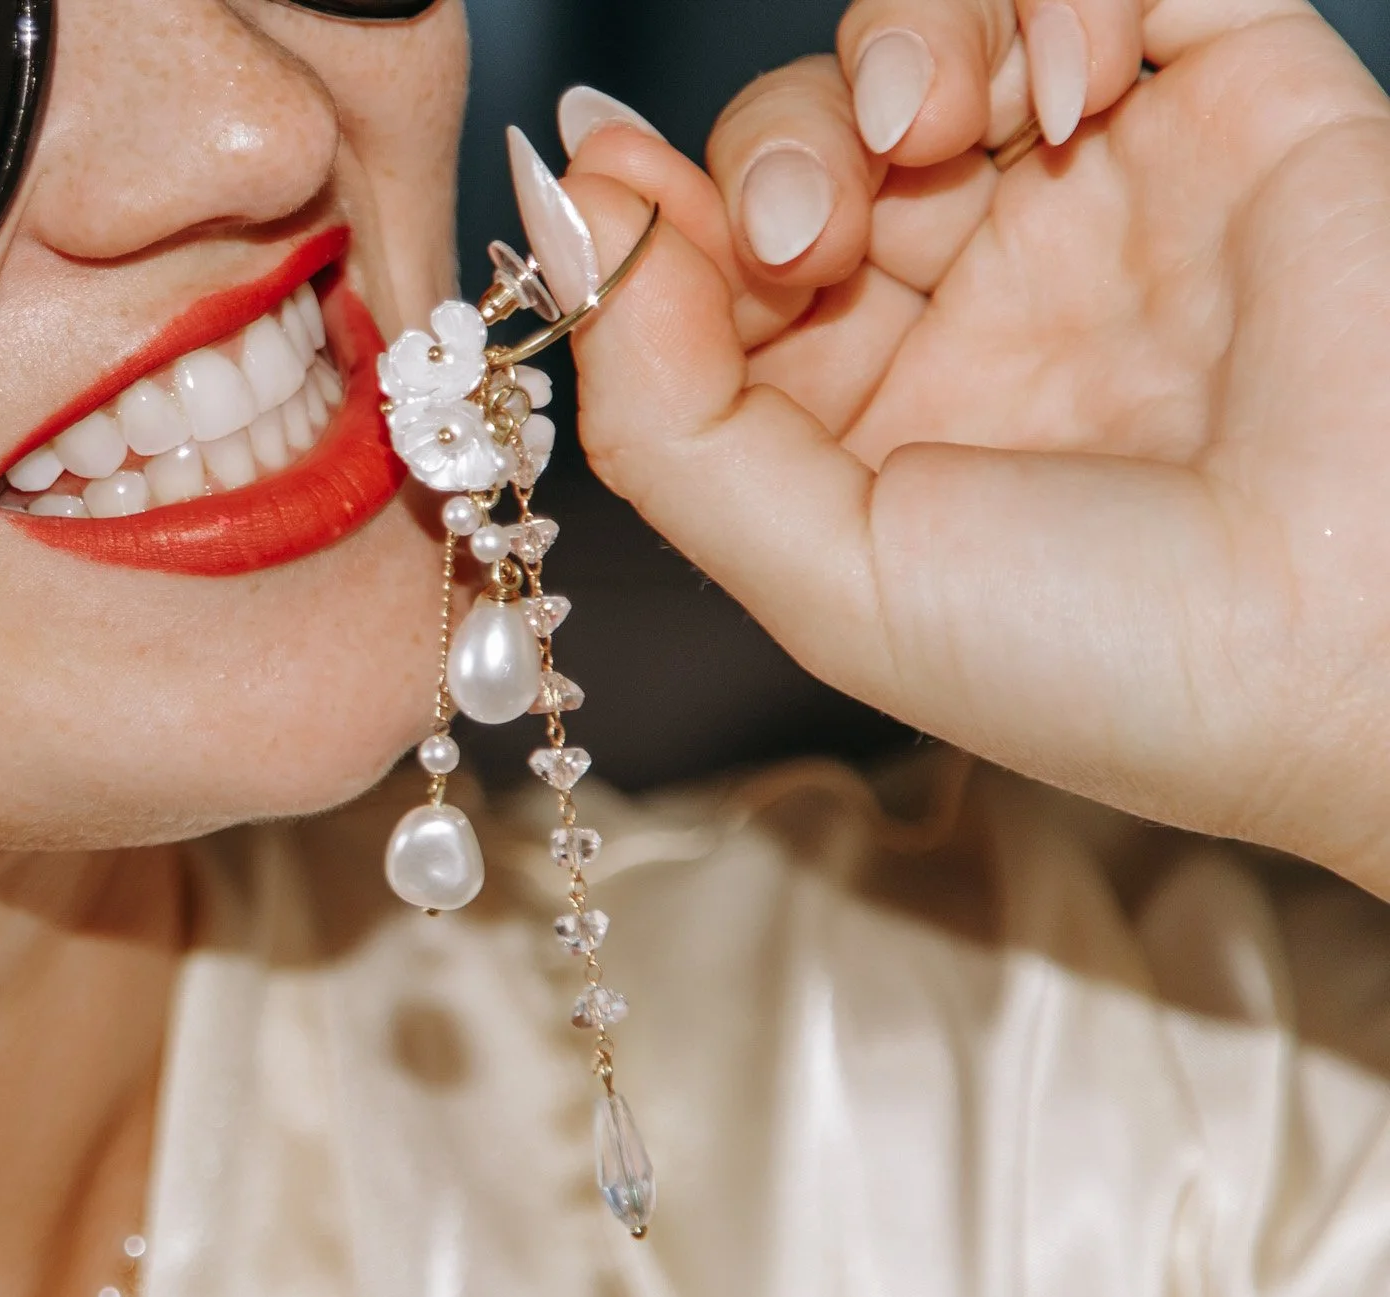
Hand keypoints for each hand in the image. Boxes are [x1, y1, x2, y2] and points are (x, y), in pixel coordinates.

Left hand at [537, 0, 1389, 889]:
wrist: (1372, 650)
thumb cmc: (1106, 653)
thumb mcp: (823, 573)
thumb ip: (663, 413)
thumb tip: (569, 215)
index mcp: (873, 420)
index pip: (715, 271)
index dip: (656, 220)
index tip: (610, 185)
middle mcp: (978, 305)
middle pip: (807, 139)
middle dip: (776, 147)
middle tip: (808, 229)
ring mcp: (1106, 203)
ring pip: (937, 38)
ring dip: (894, 42)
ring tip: (920, 121)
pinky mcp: (1240, 111)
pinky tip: (1064, 89)